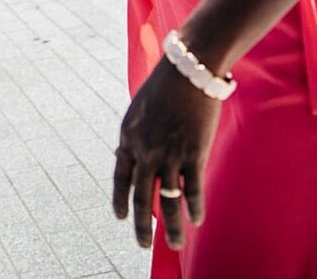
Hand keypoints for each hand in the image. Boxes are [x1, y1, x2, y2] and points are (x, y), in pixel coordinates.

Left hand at [112, 58, 221, 250]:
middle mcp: (145, 151)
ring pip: (167, 201)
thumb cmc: (164, 87)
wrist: (187, 70)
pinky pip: (192, 189)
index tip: (120, 218)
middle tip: (144, 245)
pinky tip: (196, 220)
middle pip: (140, 196)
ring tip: (175, 244)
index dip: (119, 200)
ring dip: (171, 226)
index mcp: (128, 138)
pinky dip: (194, 207)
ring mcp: (168, 154)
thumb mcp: (139, 111)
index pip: (119, 177)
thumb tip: (125, 154)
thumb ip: (134, 136)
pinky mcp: (193, 154)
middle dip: (142, 225)